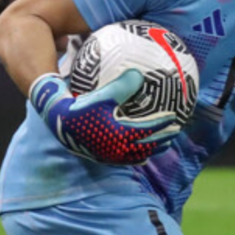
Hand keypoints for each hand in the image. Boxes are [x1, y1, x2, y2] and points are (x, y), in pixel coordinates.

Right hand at [29, 69, 178, 164]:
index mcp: (121, 134)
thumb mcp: (103, 94)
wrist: (59, 123)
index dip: (162, 123)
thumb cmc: (82, 106)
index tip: (174, 116)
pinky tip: (142, 155)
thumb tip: (139, 74)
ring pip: (138, 155)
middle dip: (163, 139)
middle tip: (175, 131)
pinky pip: (126, 160)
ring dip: (153, 149)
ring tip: (164, 145)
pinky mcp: (103, 158)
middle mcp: (118, 148)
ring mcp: (111, 156)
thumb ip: (123, 85)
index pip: (149, 129)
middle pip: (148, 145)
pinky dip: (138, 157)